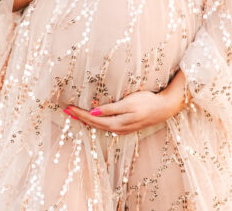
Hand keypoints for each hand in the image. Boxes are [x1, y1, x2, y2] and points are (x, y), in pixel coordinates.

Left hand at [63, 89, 181, 134]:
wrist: (164, 108)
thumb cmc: (147, 102)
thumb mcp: (128, 103)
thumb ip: (111, 109)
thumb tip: (94, 112)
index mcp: (116, 123)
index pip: (93, 119)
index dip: (80, 114)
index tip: (68, 107)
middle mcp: (117, 129)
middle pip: (94, 124)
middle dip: (80, 118)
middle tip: (67, 111)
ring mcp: (122, 129)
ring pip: (100, 126)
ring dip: (87, 120)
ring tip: (76, 114)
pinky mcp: (127, 126)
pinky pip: (107, 126)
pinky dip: (97, 122)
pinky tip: (94, 117)